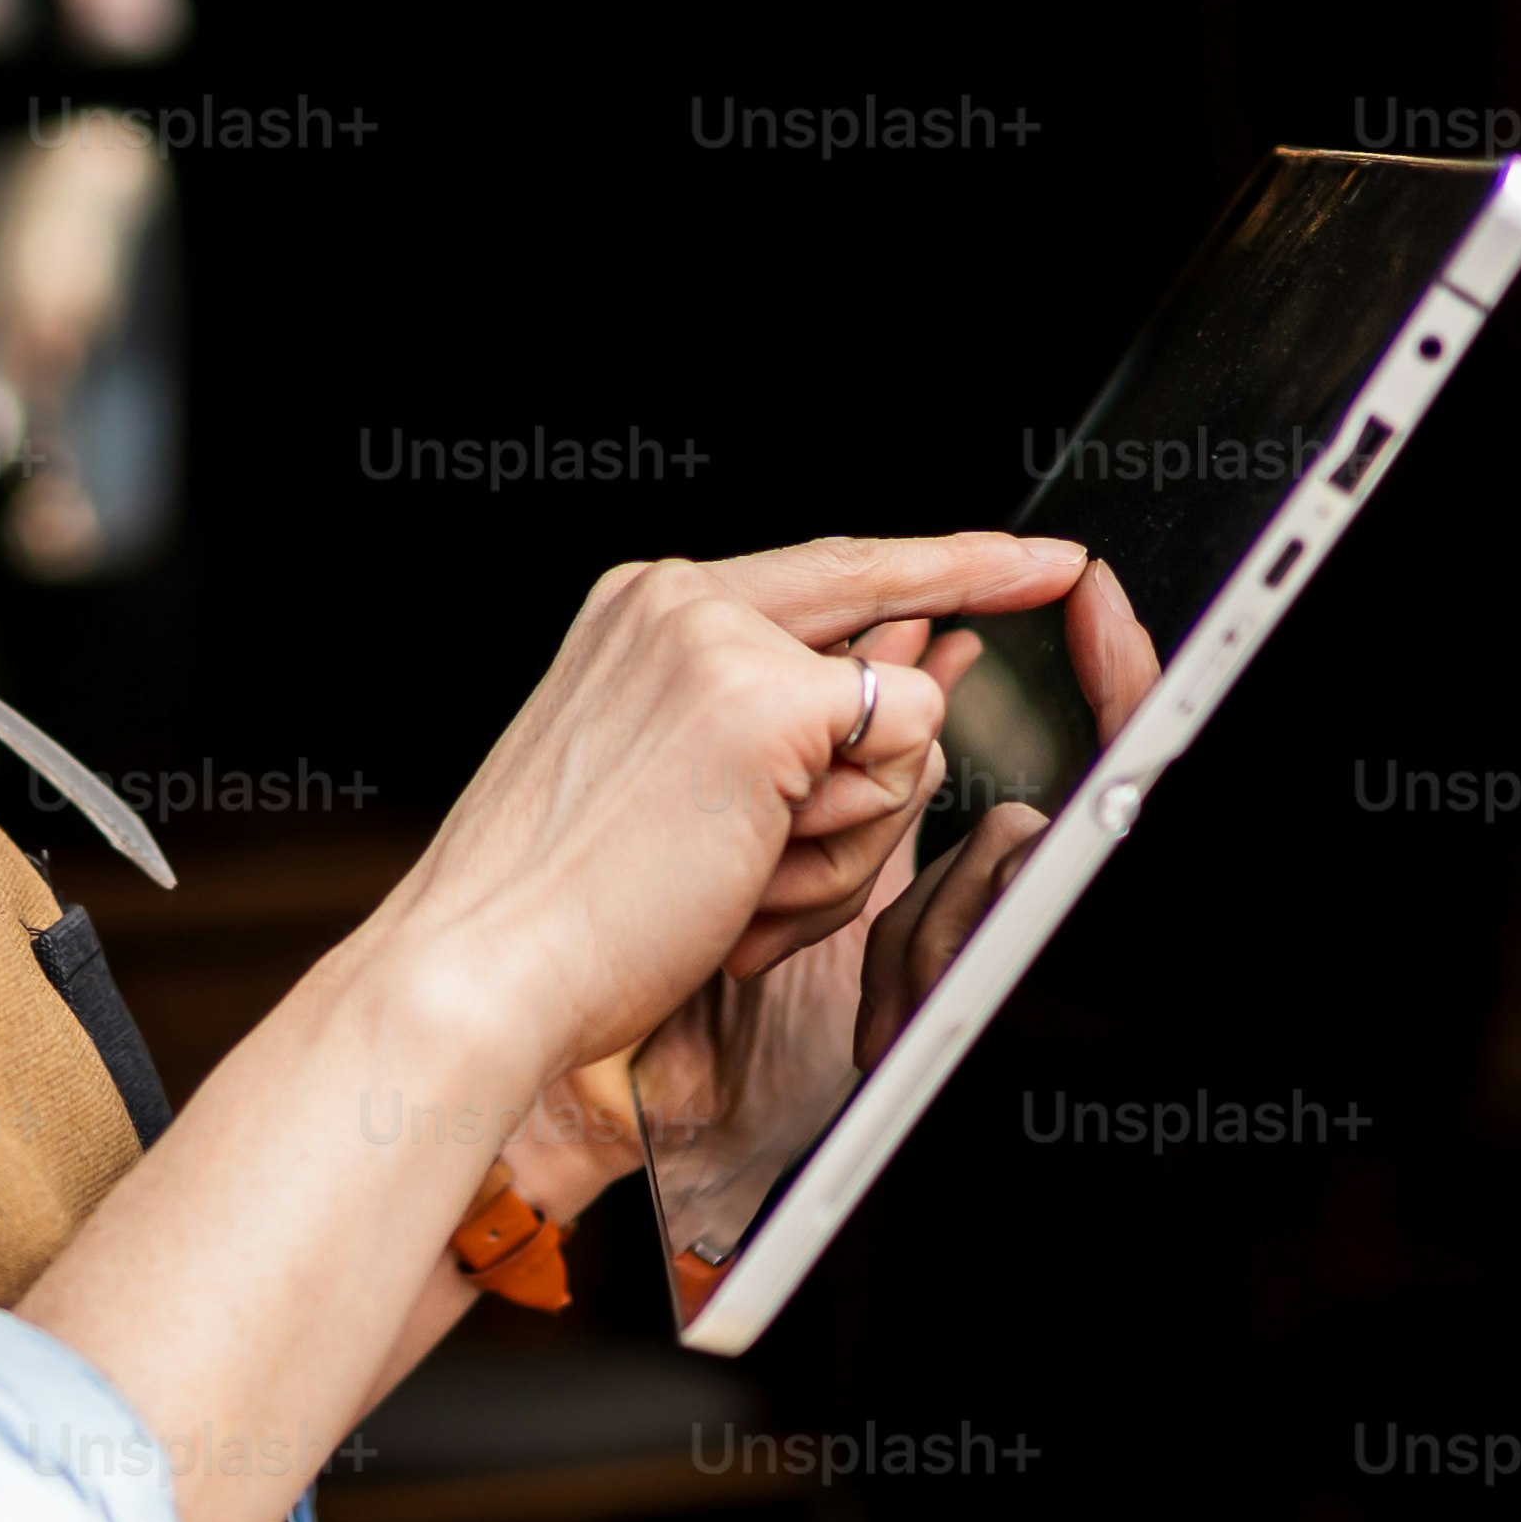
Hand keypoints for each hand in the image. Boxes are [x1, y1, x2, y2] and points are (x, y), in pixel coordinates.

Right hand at [361, 533, 1091, 1090]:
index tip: (1010, 556)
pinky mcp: (765, 699)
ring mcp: (720, 639)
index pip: (818, 570)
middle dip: (968, 595)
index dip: (923, 563)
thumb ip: (760, 722)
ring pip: (897, 713)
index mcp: (640, 611)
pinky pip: (903, 749)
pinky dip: (852, 841)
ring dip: (849, 830)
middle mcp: (676, 598)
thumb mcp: (656, 783)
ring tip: (735, 886)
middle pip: (877, 602)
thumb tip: (908, 675)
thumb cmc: (561, 910)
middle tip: (1037, 595)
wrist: (483, 965)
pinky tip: (754, 880)